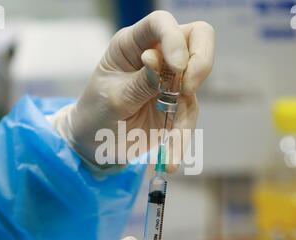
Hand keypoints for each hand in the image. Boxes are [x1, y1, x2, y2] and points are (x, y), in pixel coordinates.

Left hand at [50, 10, 214, 171]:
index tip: (177, 67)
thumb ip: (140, 82)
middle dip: (201, 62)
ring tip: (171, 148)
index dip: (174, 38)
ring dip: (187, 117)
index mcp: (132, 44)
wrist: (94, 145)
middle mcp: (155, 55)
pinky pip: (190, 116)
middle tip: (189, 90)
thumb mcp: (113, 99)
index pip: (161, 23)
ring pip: (198, 82)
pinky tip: (171, 161)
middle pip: (197, 38)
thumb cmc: (95, 116)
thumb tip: (158, 60)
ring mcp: (170, 79)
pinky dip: (183, 139)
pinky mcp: (177, 105)